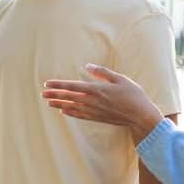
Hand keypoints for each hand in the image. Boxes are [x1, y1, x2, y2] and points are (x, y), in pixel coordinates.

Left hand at [42, 64, 163, 141]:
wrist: (140, 116)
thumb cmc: (133, 95)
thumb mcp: (120, 79)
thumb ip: (103, 72)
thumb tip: (88, 66)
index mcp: (96, 89)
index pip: (72, 86)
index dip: (59, 85)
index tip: (47, 84)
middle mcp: (92, 101)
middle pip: (69, 97)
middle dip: (54, 95)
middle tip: (42, 93)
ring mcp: (94, 111)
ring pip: (72, 107)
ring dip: (59, 104)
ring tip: (48, 102)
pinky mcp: (98, 118)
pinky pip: (80, 115)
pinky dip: (70, 113)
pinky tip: (64, 112)